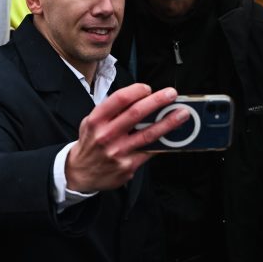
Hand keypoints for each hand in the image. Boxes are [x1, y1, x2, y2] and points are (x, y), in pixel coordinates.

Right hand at [64, 85, 185, 193]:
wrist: (80, 173)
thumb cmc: (91, 143)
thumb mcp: (91, 122)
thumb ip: (111, 111)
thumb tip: (139, 98)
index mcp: (96, 120)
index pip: (119, 99)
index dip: (136, 91)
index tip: (148, 88)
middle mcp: (106, 135)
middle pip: (136, 113)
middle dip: (157, 101)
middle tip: (171, 94)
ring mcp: (118, 152)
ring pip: (148, 134)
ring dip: (168, 122)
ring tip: (182, 113)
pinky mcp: (128, 166)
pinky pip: (150, 151)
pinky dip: (163, 143)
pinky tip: (174, 136)